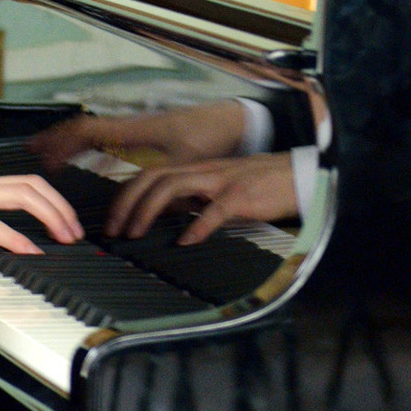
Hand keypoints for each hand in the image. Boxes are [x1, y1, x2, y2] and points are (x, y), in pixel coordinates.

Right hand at [0, 173, 82, 253]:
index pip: (20, 183)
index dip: (48, 199)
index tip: (62, 218)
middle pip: (31, 184)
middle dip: (60, 206)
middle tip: (75, 229)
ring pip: (22, 196)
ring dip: (51, 216)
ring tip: (65, 236)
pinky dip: (17, 239)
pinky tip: (30, 251)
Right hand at [29, 100, 248, 169]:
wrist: (233, 119)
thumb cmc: (212, 138)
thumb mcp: (187, 167)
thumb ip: (164, 190)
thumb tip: (144, 213)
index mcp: (134, 130)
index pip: (87, 131)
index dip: (62, 145)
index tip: (44, 160)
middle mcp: (129, 125)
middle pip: (81, 127)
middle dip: (55, 139)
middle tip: (31, 153)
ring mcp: (135, 126)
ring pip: (91, 128)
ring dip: (68, 139)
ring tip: (46, 151)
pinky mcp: (143, 131)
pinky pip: (105, 132)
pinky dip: (86, 141)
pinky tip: (83, 152)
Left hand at [108, 153, 301, 244]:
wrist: (298, 175)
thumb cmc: (258, 185)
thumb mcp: (217, 189)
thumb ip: (192, 199)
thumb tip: (165, 218)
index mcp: (195, 169)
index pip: (149, 175)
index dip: (125, 196)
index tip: (112, 221)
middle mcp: (202, 170)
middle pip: (152, 176)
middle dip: (126, 202)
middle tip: (114, 230)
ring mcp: (220, 181)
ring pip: (172, 185)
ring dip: (147, 210)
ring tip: (135, 233)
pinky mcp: (241, 196)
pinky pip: (214, 210)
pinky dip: (196, 226)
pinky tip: (185, 242)